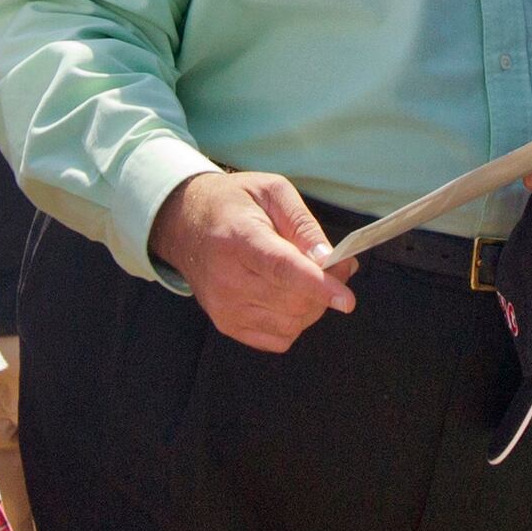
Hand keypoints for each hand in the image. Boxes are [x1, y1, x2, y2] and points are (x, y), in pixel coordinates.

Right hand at [149, 171, 355, 352]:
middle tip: (337, 265)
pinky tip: (289, 296)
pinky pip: (279, 339)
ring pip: (291, 324)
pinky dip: (295, 322)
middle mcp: (227, 279)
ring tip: (311, 279)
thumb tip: (329, 259)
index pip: (282, 269)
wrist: (184, 225)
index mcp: (239, 239)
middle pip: (293, 301)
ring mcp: (225, 307)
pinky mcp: (227, 324)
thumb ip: (303, 224)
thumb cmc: (234, 204)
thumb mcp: (272, 192)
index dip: (318, 285)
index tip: (346, 300)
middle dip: (327, 288)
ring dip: (313, 306)